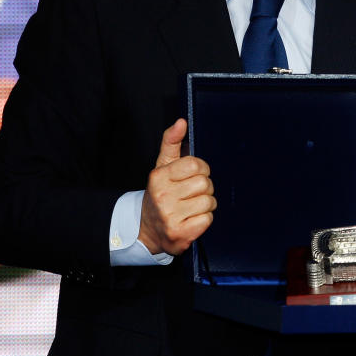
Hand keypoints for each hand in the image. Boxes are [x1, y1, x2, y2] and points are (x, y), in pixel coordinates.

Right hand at [138, 119, 215, 254]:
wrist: (147, 230)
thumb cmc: (161, 193)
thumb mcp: (162, 166)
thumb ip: (172, 141)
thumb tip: (181, 121)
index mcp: (159, 176)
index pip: (196, 165)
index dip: (201, 170)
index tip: (195, 176)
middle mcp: (163, 196)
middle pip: (205, 184)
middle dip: (204, 188)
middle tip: (192, 194)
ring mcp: (170, 217)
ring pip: (209, 202)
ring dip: (206, 205)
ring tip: (192, 207)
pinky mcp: (179, 234)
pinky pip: (207, 220)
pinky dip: (204, 220)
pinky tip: (192, 220)